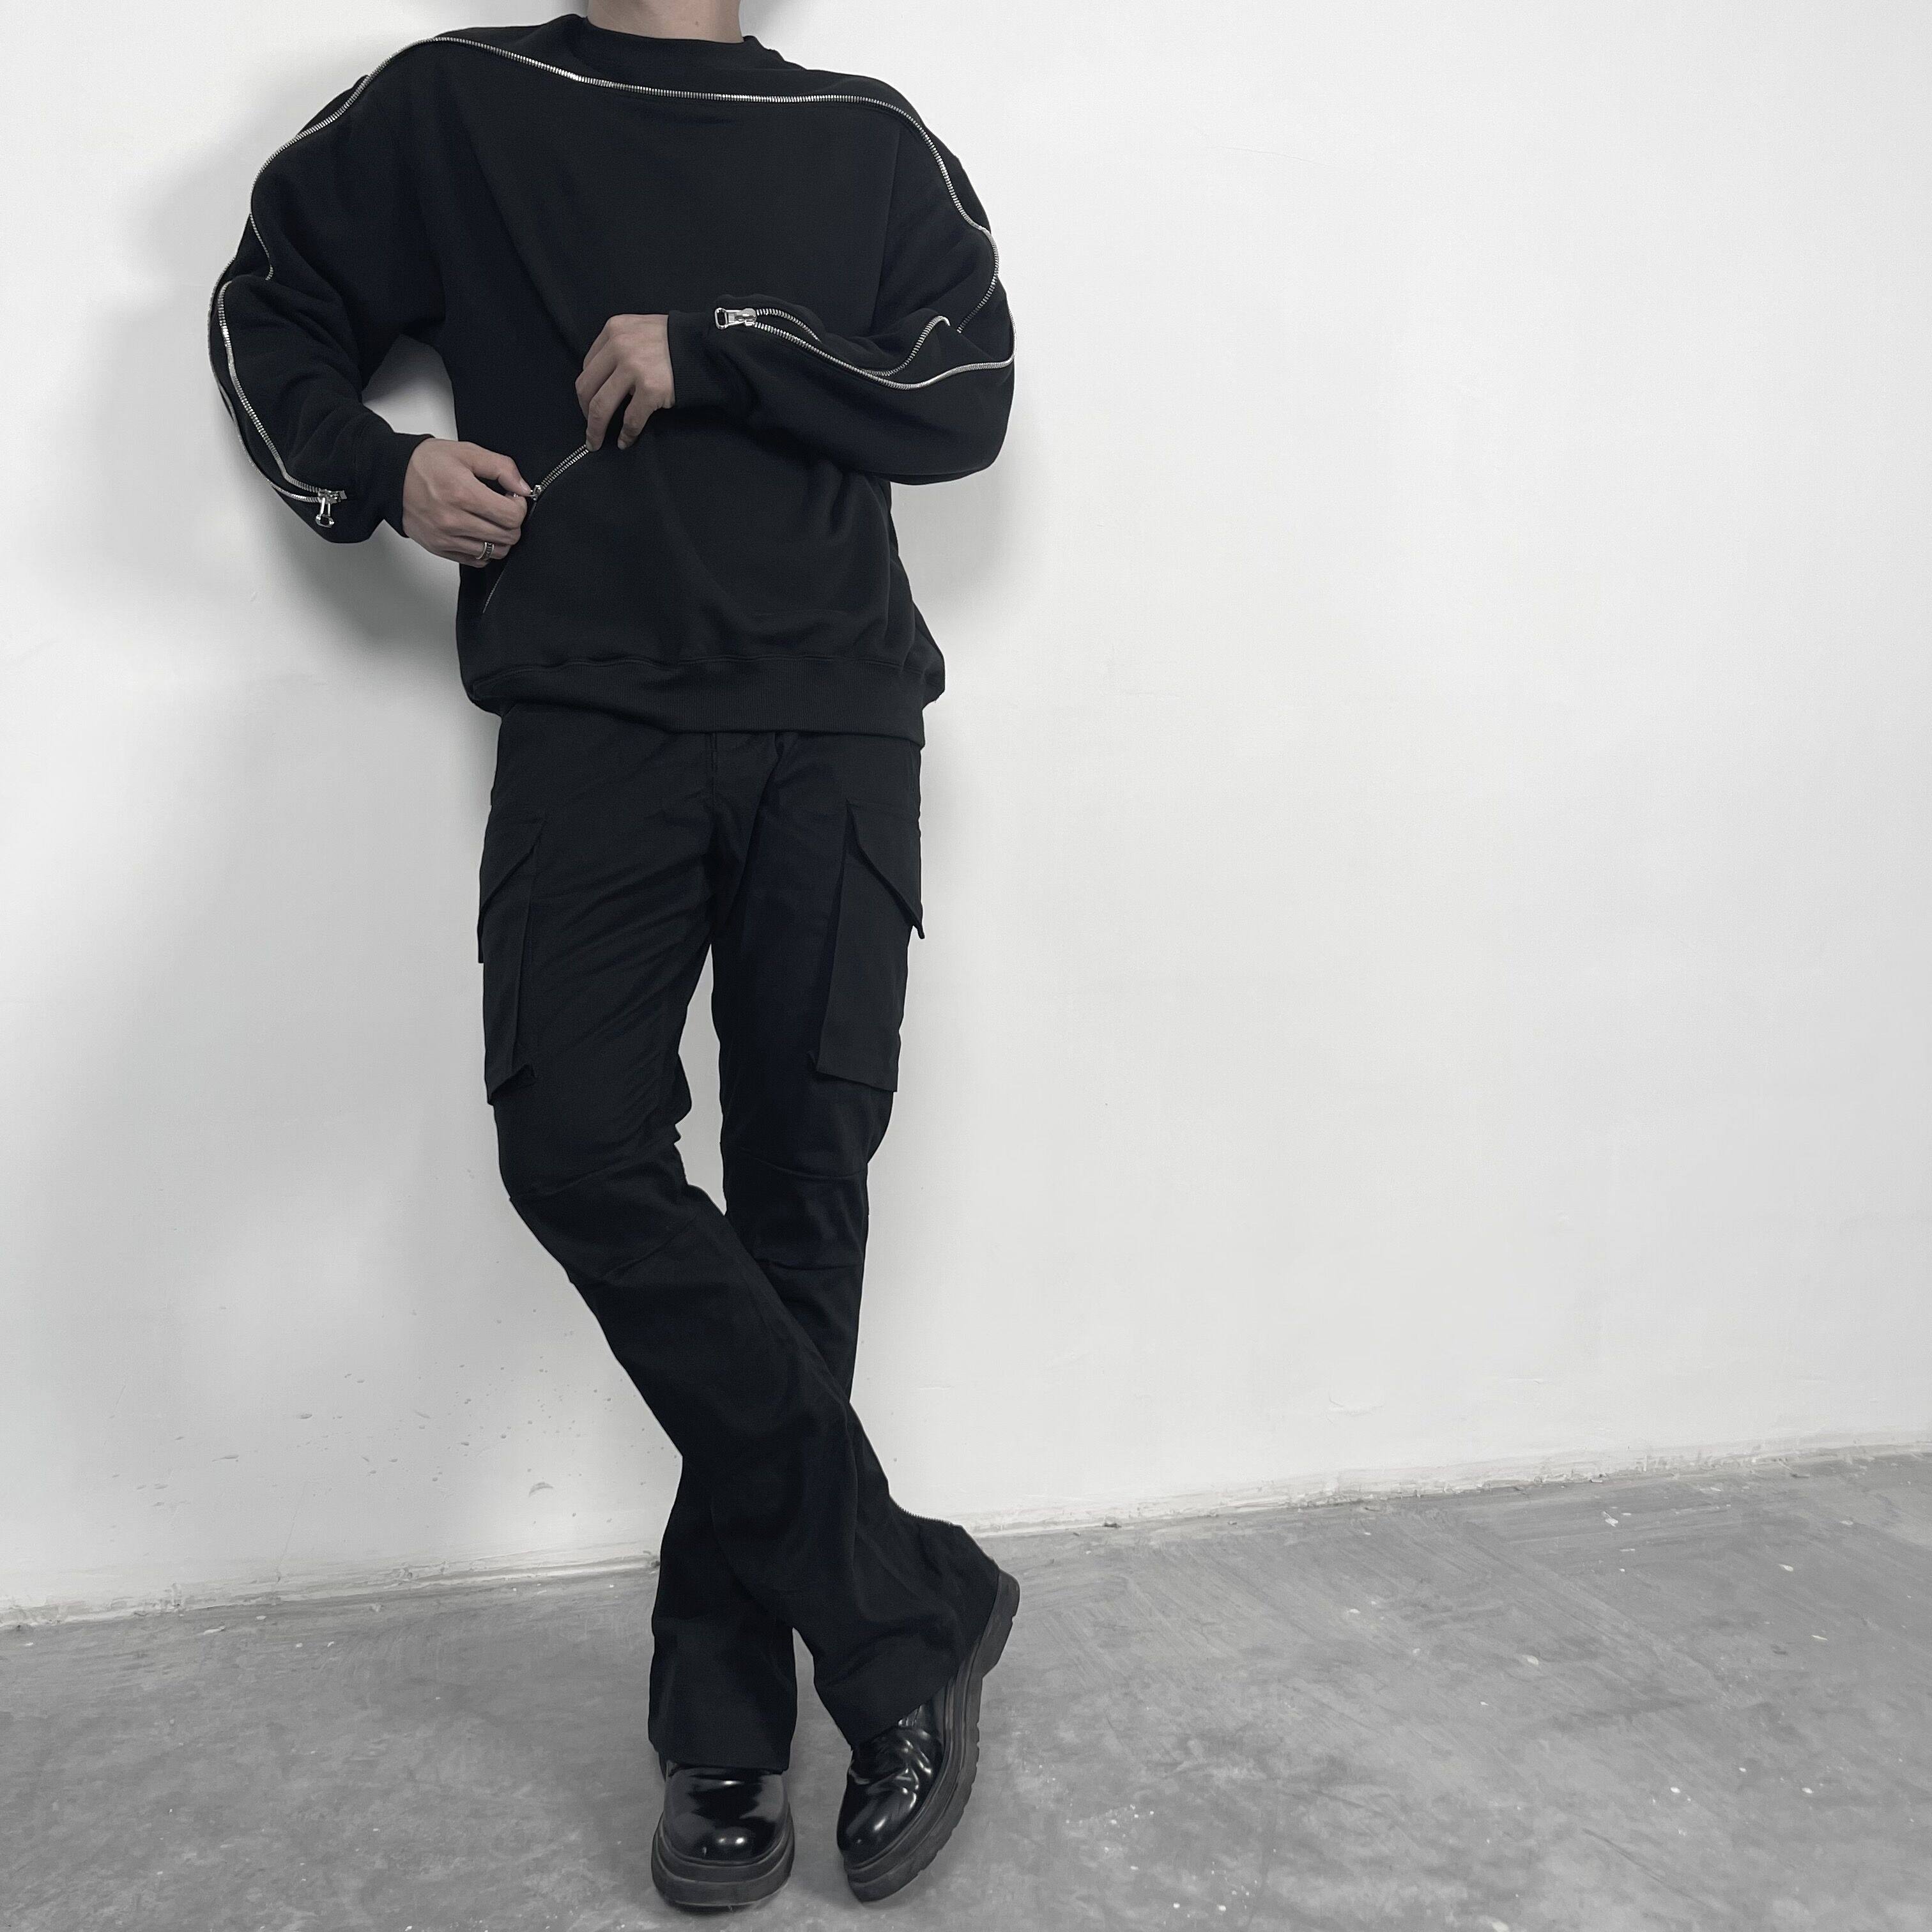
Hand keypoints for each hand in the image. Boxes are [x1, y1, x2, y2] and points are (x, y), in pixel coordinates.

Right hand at [400, 440, 531, 563]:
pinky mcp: (439, 548)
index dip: (519, 506)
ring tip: (491, 519)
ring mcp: (445, 538)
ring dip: (501, 537)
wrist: (391, 476)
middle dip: (512, 522)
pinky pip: (476, 560)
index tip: (511, 497)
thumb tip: (523, 488)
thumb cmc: (426, 463)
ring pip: (495, 552)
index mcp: (462, 493)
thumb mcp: (466, 452)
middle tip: (502, 507)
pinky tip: (478, 531)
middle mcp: (453, 520)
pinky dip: (484, 549)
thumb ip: (501, 467)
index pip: (512, 516)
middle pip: (507, 536)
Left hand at [578, 314, 675, 449]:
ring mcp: (633, 368)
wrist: (705, 347)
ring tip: (596, 441)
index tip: (590, 404)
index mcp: (614, 330)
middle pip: (587, 387)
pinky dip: (626, 435)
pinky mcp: (650, 389)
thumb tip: (609, 381)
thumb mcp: (640, 330)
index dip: (587, 389)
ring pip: (601, 406)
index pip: (588, 366)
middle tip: (589, 428)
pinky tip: (624, 442)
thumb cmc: (676, 341)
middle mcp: (619, 347)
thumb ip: (621, 347)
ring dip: (595, 429)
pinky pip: (630, 419)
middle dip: (584, 412)